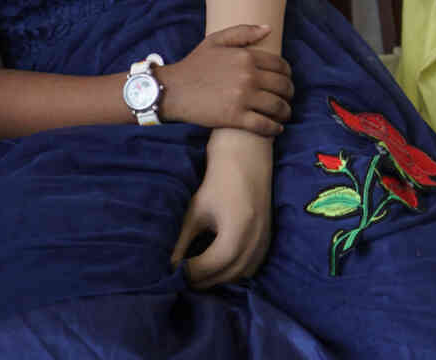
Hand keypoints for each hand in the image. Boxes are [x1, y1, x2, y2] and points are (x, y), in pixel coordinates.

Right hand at [158, 23, 292, 134]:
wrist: (173, 90)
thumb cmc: (194, 65)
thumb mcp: (215, 41)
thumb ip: (243, 32)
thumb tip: (268, 28)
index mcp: (246, 57)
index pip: (281, 66)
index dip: (288, 75)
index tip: (286, 81)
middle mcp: (248, 76)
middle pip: (283, 87)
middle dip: (289, 94)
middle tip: (287, 99)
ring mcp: (243, 98)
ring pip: (278, 106)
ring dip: (285, 112)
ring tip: (284, 114)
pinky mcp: (236, 118)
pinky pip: (264, 125)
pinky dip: (274, 128)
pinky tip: (276, 128)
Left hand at [171, 132, 273, 287]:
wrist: (247, 155)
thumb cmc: (217, 179)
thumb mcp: (195, 211)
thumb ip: (181, 243)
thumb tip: (167, 268)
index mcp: (237, 231)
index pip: (210, 267)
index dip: (189, 274)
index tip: (172, 273)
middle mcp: (255, 240)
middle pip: (226, 276)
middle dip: (201, 279)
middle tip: (180, 276)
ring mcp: (265, 240)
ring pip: (240, 275)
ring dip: (218, 278)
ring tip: (197, 272)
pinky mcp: (268, 238)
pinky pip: (251, 267)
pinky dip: (234, 271)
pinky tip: (217, 265)